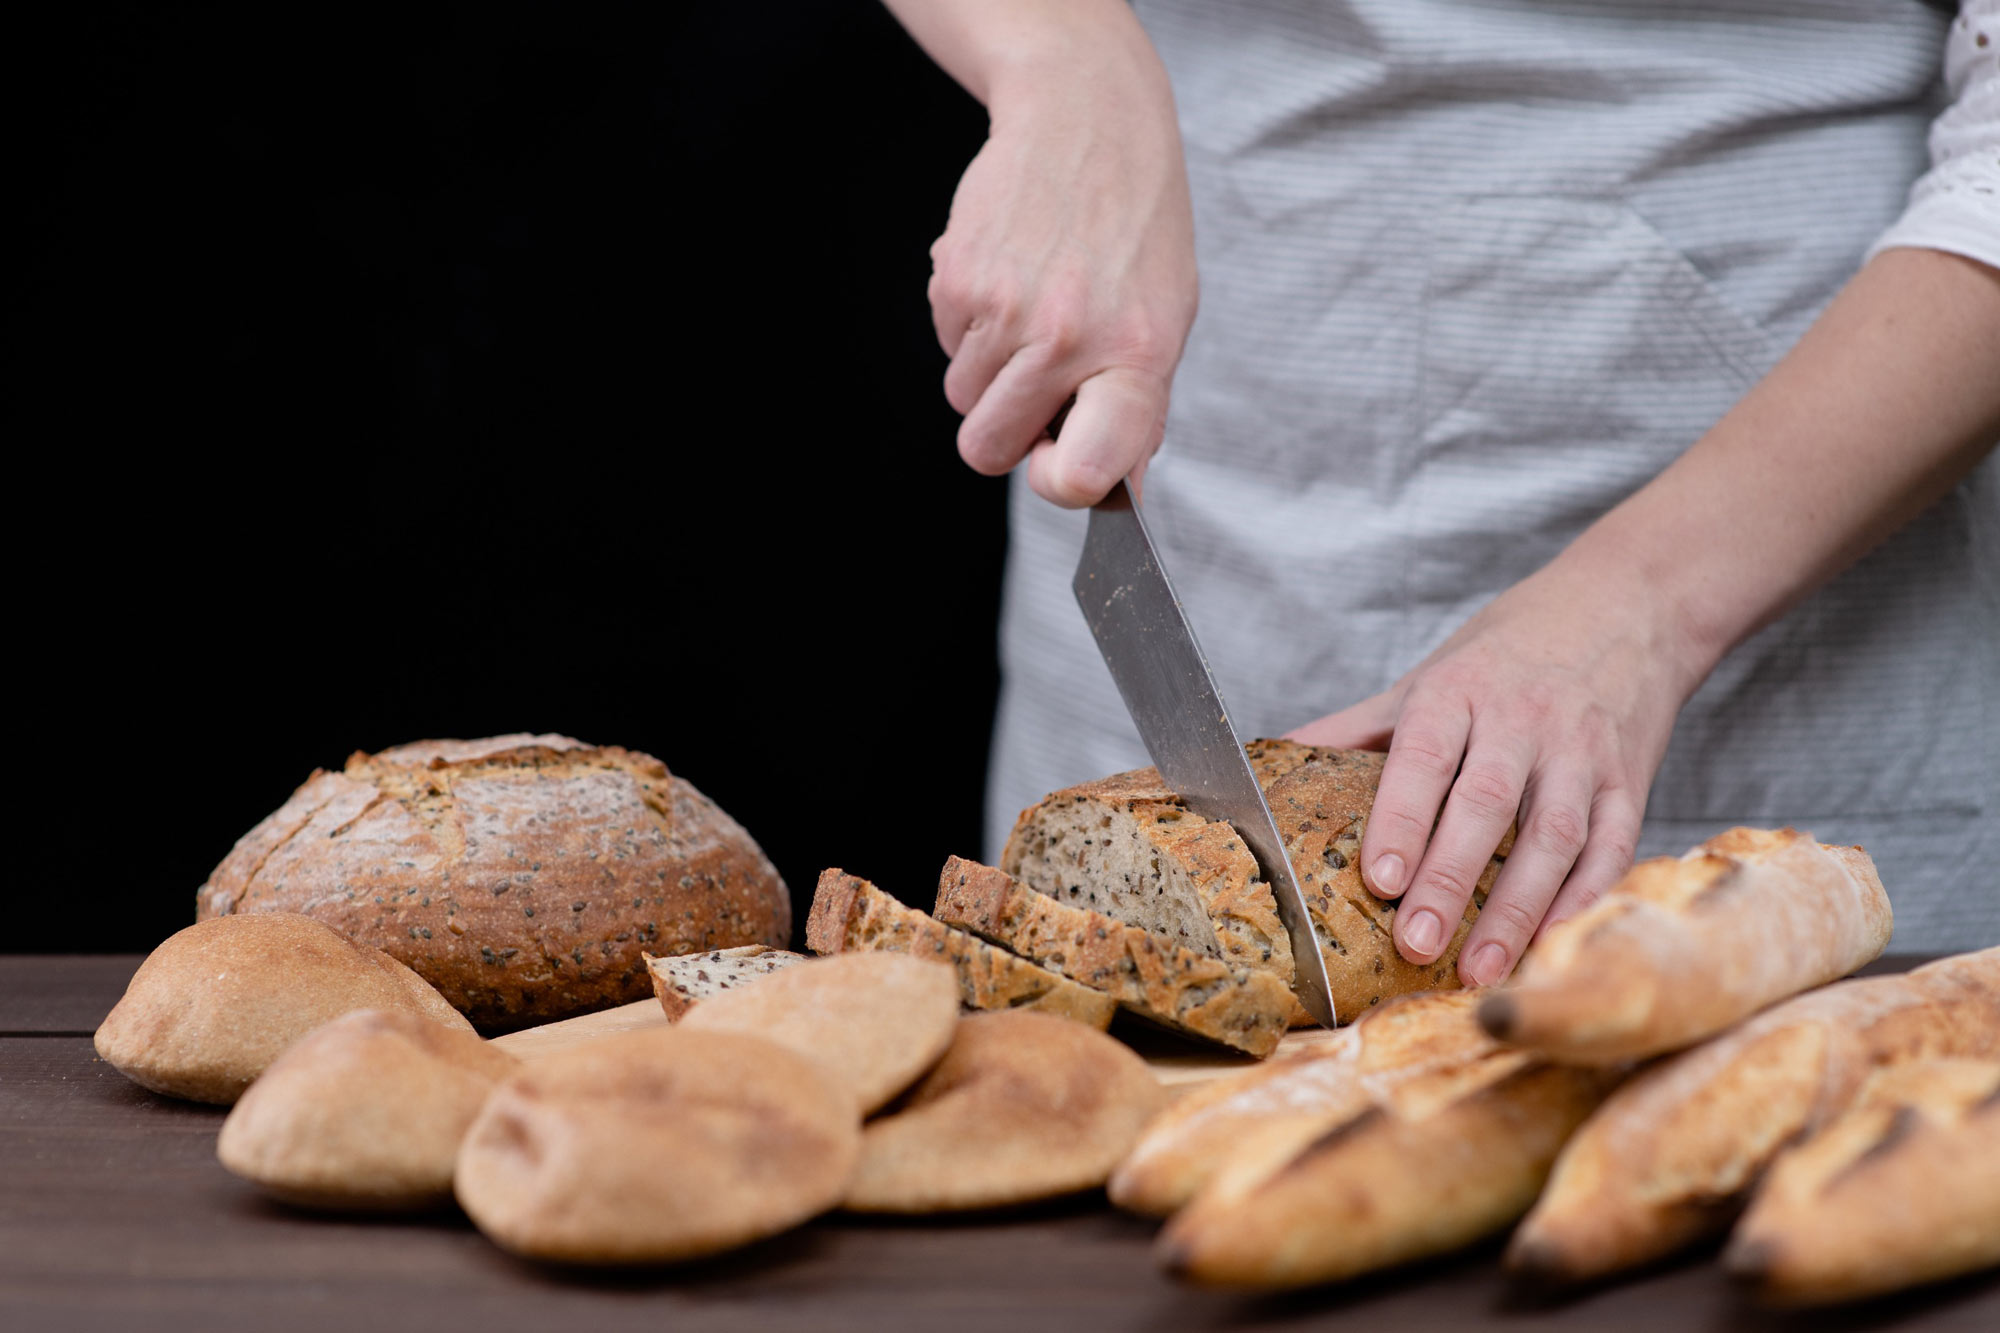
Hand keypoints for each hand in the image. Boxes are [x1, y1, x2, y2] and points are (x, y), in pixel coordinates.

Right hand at [927, 42, 1196, 505]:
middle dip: (1003, 432)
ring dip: (989, 372)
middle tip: (1037, 384)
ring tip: (1032, 309)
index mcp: (1136, 357)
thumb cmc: (1135, 232)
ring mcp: (1006, 308)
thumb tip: (1114, 489)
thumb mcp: (1166, 320)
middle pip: (989, 449)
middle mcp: (1068, 338)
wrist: (1087, 120)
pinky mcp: (957, 278)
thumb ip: (1138, 409)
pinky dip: (969, 325)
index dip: (1063, 485)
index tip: (1061, 471)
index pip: (1089, 467)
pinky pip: (945, 346)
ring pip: (963, 399)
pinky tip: (1009, 276)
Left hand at [1286, 557, 1705, 986]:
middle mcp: (1524, 720)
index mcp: (1460, 691)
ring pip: (1552, 836)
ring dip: (1517, 909)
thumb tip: (1270, 761)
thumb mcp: (1428, 677)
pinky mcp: (1629, 783)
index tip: (1379, 878)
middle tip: (1415, 943)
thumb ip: (1357, 729)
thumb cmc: (1509, 652)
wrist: (1623, 608)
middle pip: (1486, 803)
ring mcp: (1582, 753)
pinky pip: (1611, 848)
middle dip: (1449, 878)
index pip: (1425, 756)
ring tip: (1480, 969)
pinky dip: (1583, 901)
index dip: (1401, 819)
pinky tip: (1552, 945)